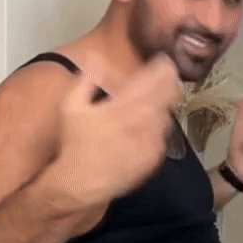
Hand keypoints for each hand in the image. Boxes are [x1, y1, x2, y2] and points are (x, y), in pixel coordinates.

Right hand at [42, 53, 182, 210]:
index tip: (162, 61)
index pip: (157, 76)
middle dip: (169, 82)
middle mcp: (145, 119)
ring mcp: (153, 140)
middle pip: (170, 93)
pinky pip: (163, 136)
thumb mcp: (71, 106)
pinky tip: (146, 130)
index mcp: (126, 103)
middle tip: (165, 78)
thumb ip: (86, 79)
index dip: (164, 66)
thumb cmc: (75, 143)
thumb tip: (97, 59)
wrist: (83, 182)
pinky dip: (158, 129)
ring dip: (163, 106)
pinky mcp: (155, 157)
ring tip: (150, 106)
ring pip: (168, 114)